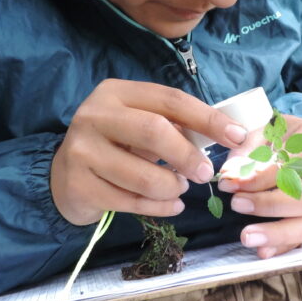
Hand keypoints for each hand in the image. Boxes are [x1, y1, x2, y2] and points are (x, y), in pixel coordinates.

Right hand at [51, 80, 247, 224]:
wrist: (64, 175)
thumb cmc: (115, 145)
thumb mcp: (139, 124)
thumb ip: (174, 125)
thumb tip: (227, 135)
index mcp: (116, 93)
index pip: (170, 100)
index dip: (207, 118)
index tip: (237, 137)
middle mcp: (94, 115)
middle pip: (154, 131)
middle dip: (188, 156)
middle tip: (207, 173)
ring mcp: (82, 151)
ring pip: (144, 176)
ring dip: (173, 187)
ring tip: (180, 188)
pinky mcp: (79, 186)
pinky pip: (132, 202)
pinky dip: (160, 208)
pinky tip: (170, 205)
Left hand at [217, 114, 301, 257]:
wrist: (293, 143)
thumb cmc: (276, 138)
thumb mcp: (260, 132)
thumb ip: (245, 152)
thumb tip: (231, 174)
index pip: (293, 162)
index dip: (260, 176)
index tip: (230, 183)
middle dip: (271, 205)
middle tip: (236, 205)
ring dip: (280, 233)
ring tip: (247, 237)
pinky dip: (286, 245)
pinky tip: (263, 251)